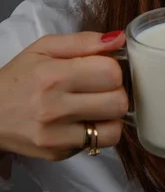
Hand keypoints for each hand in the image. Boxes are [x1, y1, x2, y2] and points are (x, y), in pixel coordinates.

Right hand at [0, 31, 127, 160]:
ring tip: (97, 105)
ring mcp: (56, 135)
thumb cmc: (19, 77)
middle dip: (117, 91)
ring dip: (112, 114)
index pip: (111, 72)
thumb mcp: (44, 48)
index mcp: (52, 74)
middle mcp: (54, 107)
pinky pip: (100, 143)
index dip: (113, 67)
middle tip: (102, 87)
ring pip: (115, 127)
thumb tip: (119, 38)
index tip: (102, 68)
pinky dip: (101, 131)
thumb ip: (84, 41)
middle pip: (118, 101)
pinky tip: (87, 120)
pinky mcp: (58, 153)